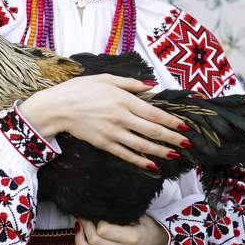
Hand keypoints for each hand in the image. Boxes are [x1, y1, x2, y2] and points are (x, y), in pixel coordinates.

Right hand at [18, 73, 190, 170]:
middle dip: (172, 138)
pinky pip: (126, 154)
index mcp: (123, 99)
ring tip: (175, 155)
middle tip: (187, 143)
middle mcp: (121, 117)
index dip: (170, 121)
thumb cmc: (81, 88)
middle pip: (152, 130)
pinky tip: (151, 165)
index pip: (153, 113)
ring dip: (160, 151)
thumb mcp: (106, 78)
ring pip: (141, 145)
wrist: (58, 107)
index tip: (184, 126)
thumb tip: (152, 86)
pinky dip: (140, 161)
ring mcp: (112, 132)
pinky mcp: (104, 144)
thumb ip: (130, 83)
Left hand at [75, 215, 168, 244]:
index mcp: (132, 236)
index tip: (94, 209)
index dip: (96, 218)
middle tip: (83, 213)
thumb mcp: (138, 213)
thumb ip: (121, 209)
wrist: (153, 241)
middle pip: (94, 241)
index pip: (103, 230)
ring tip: (81, 223)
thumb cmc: (144, 225)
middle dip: (85, 224)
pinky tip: (82, 234)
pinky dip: (82, 243)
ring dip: (80, 236)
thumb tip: (101, 199)